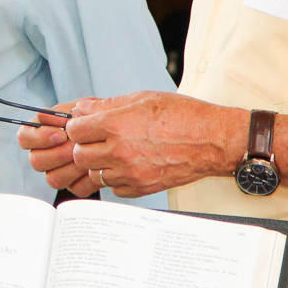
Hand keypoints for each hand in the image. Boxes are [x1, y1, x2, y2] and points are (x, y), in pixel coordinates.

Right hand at [17, 106, 97, 195]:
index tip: (60, 133)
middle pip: (36, 161)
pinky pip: (75, 188)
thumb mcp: (88, 107)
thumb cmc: (104, 117)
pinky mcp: (76, 184)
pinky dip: (87, 179)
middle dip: (57, 154)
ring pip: (53, 178)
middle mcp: (46, 152)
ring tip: (88, 156)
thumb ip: (66, 110)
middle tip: (75, 146)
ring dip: (72, 167)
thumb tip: (43, 115)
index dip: (38, 137)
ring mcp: (60, 171)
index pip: (24, 137)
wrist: (124, 133)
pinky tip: (97, 167)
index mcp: (43, 131)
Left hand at [58, 91, 245, 197]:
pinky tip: (129, 166)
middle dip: (85, 147)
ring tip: (116, 153)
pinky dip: (116, 179)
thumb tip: (81, 109)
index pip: (74, 131)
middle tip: (98, 141)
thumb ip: (107, 105)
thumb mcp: (142, 98)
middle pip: (79, 156)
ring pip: (94, 174)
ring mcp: (130, 173)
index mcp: (116, 125)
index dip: (78, 127)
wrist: (212, 141)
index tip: (86, 126)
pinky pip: (113, 188)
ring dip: (100, 165)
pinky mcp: (141, 188)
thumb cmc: (182, 115)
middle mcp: (120, 151)